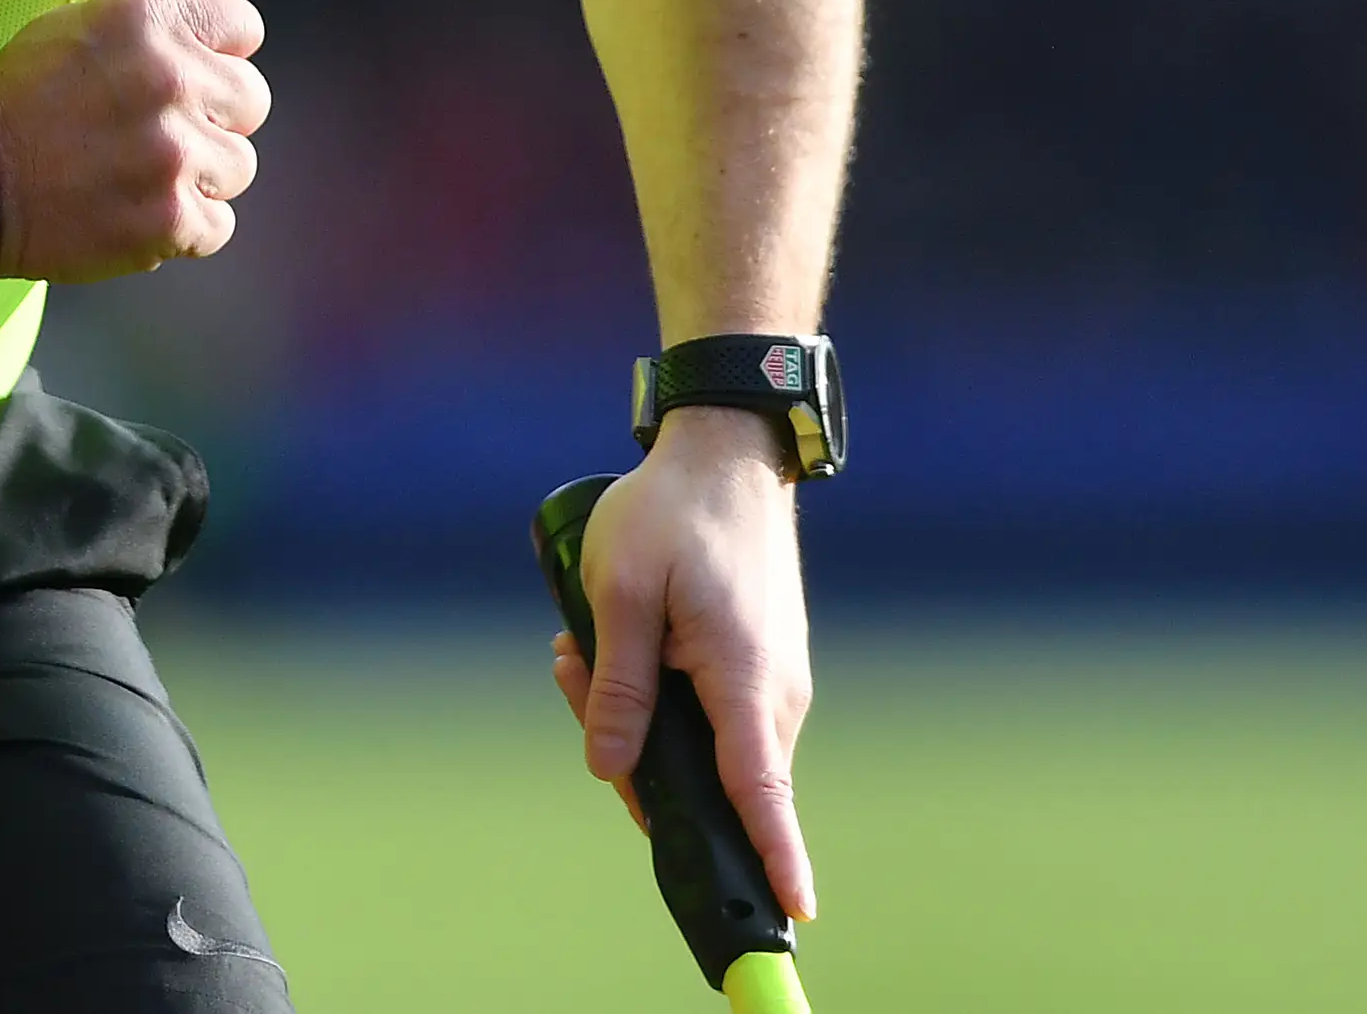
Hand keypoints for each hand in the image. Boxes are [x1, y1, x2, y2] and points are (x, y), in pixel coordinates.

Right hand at [0, 0, 268, 283]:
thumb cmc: (27, 91)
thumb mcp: (97, 18)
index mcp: (149, 18)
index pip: (244, 26)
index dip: (210, 52)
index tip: (169, 73)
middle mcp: (169, 80)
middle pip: (251, 98)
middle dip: (209, 114)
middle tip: (148, 126)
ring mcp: (173, 155)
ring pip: (238, 164)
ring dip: (198, 173)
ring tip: (139, 170)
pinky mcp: (169, 221)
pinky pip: (219, 225)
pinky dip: (183, 225)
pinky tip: (136, 208)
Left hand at [546, 405, 817, 919]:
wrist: (727, 454)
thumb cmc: (671, 512)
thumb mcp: (621, 592)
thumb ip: (619, 687)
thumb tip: (610, 770)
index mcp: (744, 679)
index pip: (762, 793)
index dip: (775, 856)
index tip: (793, 912)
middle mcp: (773, 695)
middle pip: (703, 778)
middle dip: (628, 751)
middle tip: (573, 671)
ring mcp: (771, 684)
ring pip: (696, 745)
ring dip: (632, 710)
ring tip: (581, 644)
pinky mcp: (757, 671)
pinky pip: (703, 713)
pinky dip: (654, 690)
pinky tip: (610, 643)